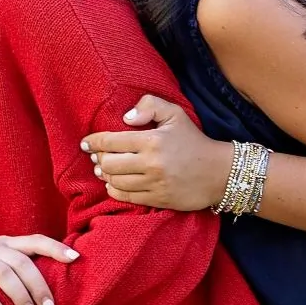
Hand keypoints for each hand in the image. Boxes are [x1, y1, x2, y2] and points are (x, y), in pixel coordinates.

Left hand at [82, 95, 230, 210]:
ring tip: (104, 169)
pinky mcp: (158, 199)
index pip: (111, 141)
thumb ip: (150, 105)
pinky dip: (114, 190)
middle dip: (99, 159)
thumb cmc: (194, 140)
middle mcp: (151, 164)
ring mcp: (154, 184)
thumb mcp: (175, 114)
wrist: (219, 173)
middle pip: (109, 163)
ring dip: (105, 175)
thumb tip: (126, 118)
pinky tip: (114, 184)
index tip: (86, 143)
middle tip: (97, 156)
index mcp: (152, 141)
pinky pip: (126, 197)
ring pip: (114, 181)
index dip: (93, 142)